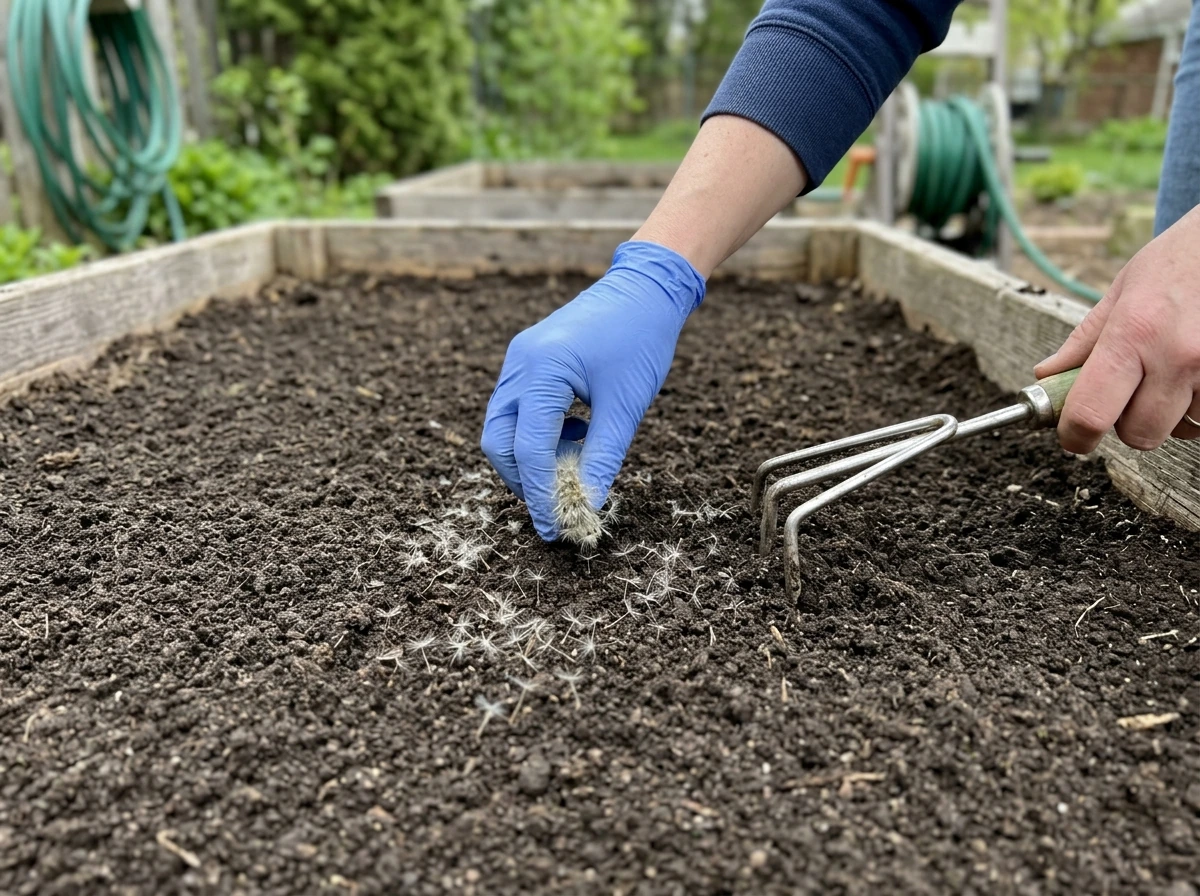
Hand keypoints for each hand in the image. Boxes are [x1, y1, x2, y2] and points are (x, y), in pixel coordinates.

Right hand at [481, 241, 705, 539]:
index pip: (530, 448)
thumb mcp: (626, 406)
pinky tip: (575, 437)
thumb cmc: (640, 340)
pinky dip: (537, 434)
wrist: (645, 288)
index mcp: (545, 370)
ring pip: (503, 426)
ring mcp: (519, 359)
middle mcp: (521, 363)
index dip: (541, 493)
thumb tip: (588, 505)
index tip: (555, 528)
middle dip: (523, 480)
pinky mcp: (527, 359)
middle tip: (556, 508)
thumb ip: (603, 457)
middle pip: (500, 440)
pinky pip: (516, 408)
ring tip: (571, 471)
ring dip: (530, 458)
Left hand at [1035, 206, 1199, 452]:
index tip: (1073, 436)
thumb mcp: (1121, 292)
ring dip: (1169, 414)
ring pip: (1181, 430)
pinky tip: (1194, 377)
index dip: (1076, 435)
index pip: (1091, 413)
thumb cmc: (1177, 263)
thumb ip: (1084, 341)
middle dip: (1126, 424)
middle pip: (1139, 434)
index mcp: (1132, 333)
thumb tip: (1047, 375)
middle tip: (1127, 395)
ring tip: (1169, 375)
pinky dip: (1199, 407)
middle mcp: (1176, 355)